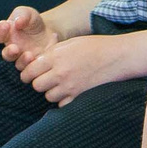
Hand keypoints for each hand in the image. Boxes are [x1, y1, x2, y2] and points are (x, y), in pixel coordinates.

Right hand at [0, 4, 60, 67]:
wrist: (50, 32)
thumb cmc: (33, 22)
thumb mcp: (28, 13)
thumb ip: (22, 15)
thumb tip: (17, 22)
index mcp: (6, 35)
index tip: (5, 25)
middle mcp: (12, 49)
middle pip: (6, 54)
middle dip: (9, 52)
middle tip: (15, 47)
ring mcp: (22, 59)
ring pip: (18, 64)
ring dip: (22, 60)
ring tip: (29, 55)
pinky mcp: (33, 66)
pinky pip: (31, 70)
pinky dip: (34, 66)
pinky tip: (38, 59)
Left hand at [22, 34, 144, 104]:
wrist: (118, 57)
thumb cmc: (95, 46)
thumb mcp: (70, 43)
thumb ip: (52, 52)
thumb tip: (37, 61)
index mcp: (55, 56)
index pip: (30, 70)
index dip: (27, 73)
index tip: (31, 74)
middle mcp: (61, 73)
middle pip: (36, 85)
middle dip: (39, 82)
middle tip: (46, 79)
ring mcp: (70, 87)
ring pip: (48, 96)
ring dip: (51, 92)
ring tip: (60, 85)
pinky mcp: (80, 96)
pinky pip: (62, 104)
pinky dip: (63, 100)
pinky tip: (70, 92)